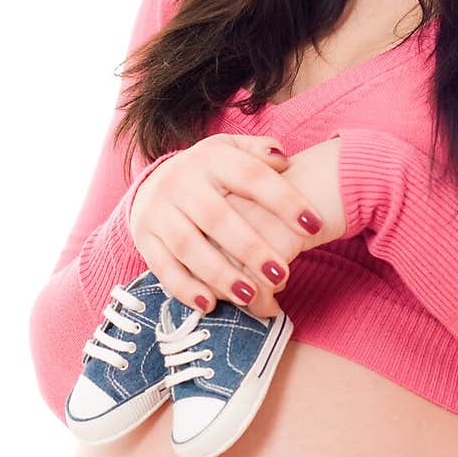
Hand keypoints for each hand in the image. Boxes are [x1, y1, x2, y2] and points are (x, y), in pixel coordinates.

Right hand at [128, 133, 329, 318]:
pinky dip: (184, 287)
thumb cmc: (212, 174)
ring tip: (249, 295)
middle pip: (216, 216)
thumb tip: (282, 159)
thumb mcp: (234, 152)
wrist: (155, 182)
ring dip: (219, 273)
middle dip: (250, 248)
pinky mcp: (144, 238)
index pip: (251, 176)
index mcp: (211, 158)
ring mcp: (158, 210)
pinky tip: (210, 304)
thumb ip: (261, 152)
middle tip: (281, 274)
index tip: (313, 224)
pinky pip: (162, 266)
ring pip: (187, 245)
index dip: (283, 200)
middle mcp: (181, 182)